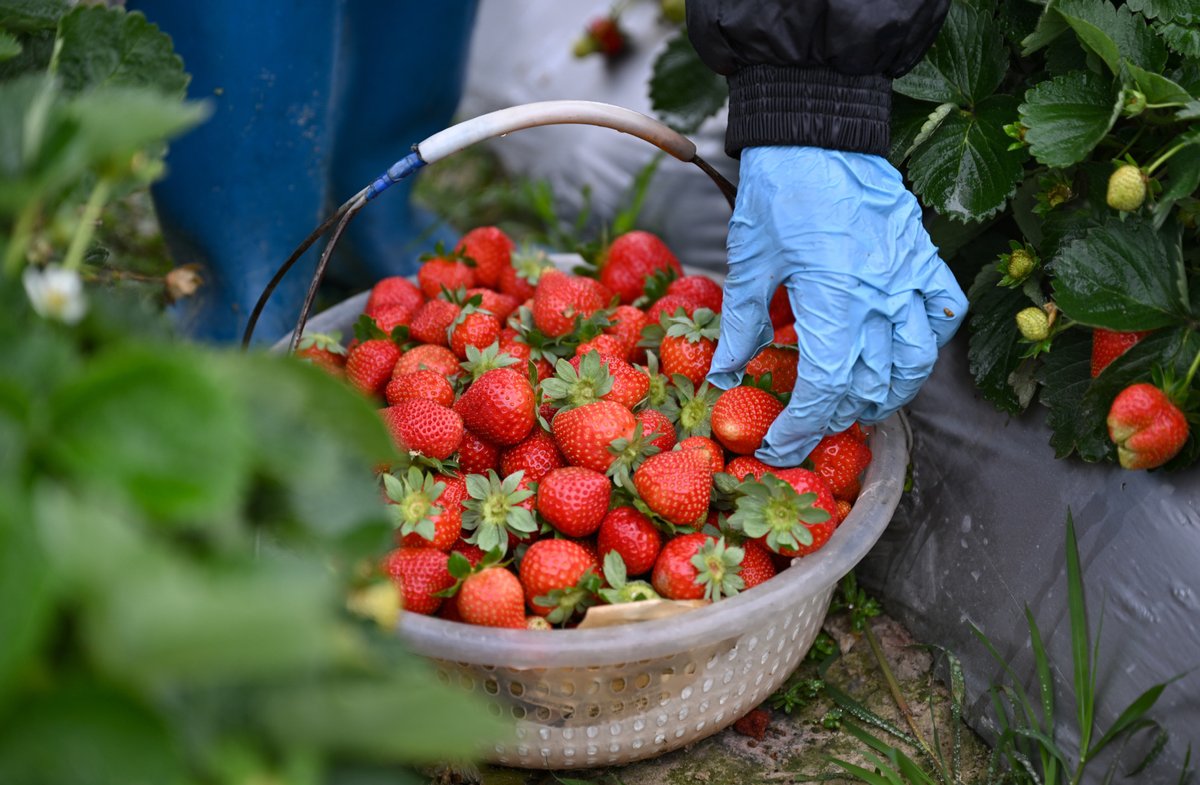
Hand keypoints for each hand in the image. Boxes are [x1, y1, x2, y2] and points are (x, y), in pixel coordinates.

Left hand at [707, 146, 967, 465]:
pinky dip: (928, 341)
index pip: (825, 389)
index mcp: (833, 301)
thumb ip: (741, 323)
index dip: (801, 428)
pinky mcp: (923, 257)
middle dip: (836, 417)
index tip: (777, 446)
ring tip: (861, 406)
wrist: (818, 129)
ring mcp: (909, 278)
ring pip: (915, 362)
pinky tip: (906, 353)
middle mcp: (880, 297)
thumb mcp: (749, 260)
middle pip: (869, 384)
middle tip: (807, 427)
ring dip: (889, 394)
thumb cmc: (778, 190)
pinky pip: (943, 313)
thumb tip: (725, 373)